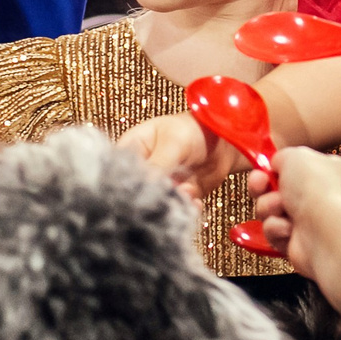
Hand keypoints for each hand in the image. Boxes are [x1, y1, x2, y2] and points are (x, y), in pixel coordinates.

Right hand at [118, 111, 238, 197]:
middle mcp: (141, 171)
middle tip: (168, 194)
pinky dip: (185, 209)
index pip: (118, 170)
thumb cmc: (191, 130)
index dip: (123, 182)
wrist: (222, 142)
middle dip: (151, 197)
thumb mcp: (173, 143)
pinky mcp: (174, 198)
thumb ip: (159, 163)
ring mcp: (158, 186)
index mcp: (131, 150)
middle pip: (134, 191)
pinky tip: (196, 203)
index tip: (137, 191)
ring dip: (171, 203)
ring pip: (156, 203)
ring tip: (187, 192)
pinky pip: (175, 209)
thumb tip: (144, 184)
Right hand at [248, 145, 340, 322]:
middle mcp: (318, 196)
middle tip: (262, 186)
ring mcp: (308, 220)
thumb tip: (275, 163)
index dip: (273, 168)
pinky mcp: (298, 243)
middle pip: (276, 189)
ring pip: (270, 211)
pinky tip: (288, 229)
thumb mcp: (296, 155)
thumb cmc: (319, 192)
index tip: (263, 169)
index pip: (293, 167)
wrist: (325, 232)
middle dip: (263, 188)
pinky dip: (276, 229)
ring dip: (268, 208)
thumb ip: (282, 156)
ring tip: (281, 209)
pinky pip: (273, 232)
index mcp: (326, 170)